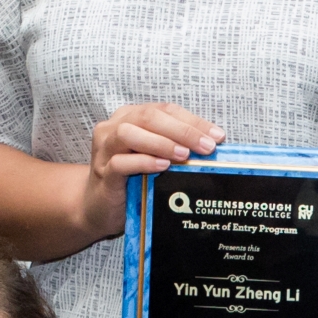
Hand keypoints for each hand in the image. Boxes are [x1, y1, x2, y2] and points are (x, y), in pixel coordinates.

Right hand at [78, 102, 224, 238]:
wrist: (99, 207)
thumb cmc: (132, 178)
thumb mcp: (156, 157)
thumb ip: (176, 146)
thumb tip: (212, 145)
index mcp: (130, 117)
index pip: (165, 110)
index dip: (192, 120)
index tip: (218, 136)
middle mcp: (114, 128)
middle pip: (148, 117)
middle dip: (182, 130)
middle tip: (206, 146)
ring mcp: (105, 150)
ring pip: (129, 134)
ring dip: (161, 142)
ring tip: (184, 154)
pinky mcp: (103, 173)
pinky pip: (121, 163)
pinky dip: (143, 162)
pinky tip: (162, 166)